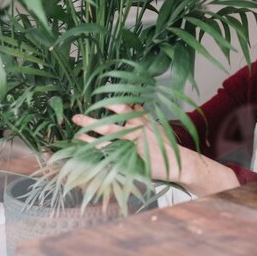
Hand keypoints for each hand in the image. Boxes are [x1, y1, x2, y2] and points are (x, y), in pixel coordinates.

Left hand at [72, 104, 239, 195]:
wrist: (180, 163)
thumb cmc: (168, 148)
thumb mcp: (159, 128)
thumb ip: (145, 117)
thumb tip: (136, 105)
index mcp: (145, 119)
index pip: (126, 104)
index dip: (112, 99)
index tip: (99, 94)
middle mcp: (137, 126)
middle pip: (113, 115)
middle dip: (95, 114)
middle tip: (78, 114)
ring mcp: (133, 140)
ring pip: (107, 131)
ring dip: (90, 128)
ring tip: (77, 127)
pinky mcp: (131, 154)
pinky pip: (108, 149)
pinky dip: (95, 147)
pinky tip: (83, 147)